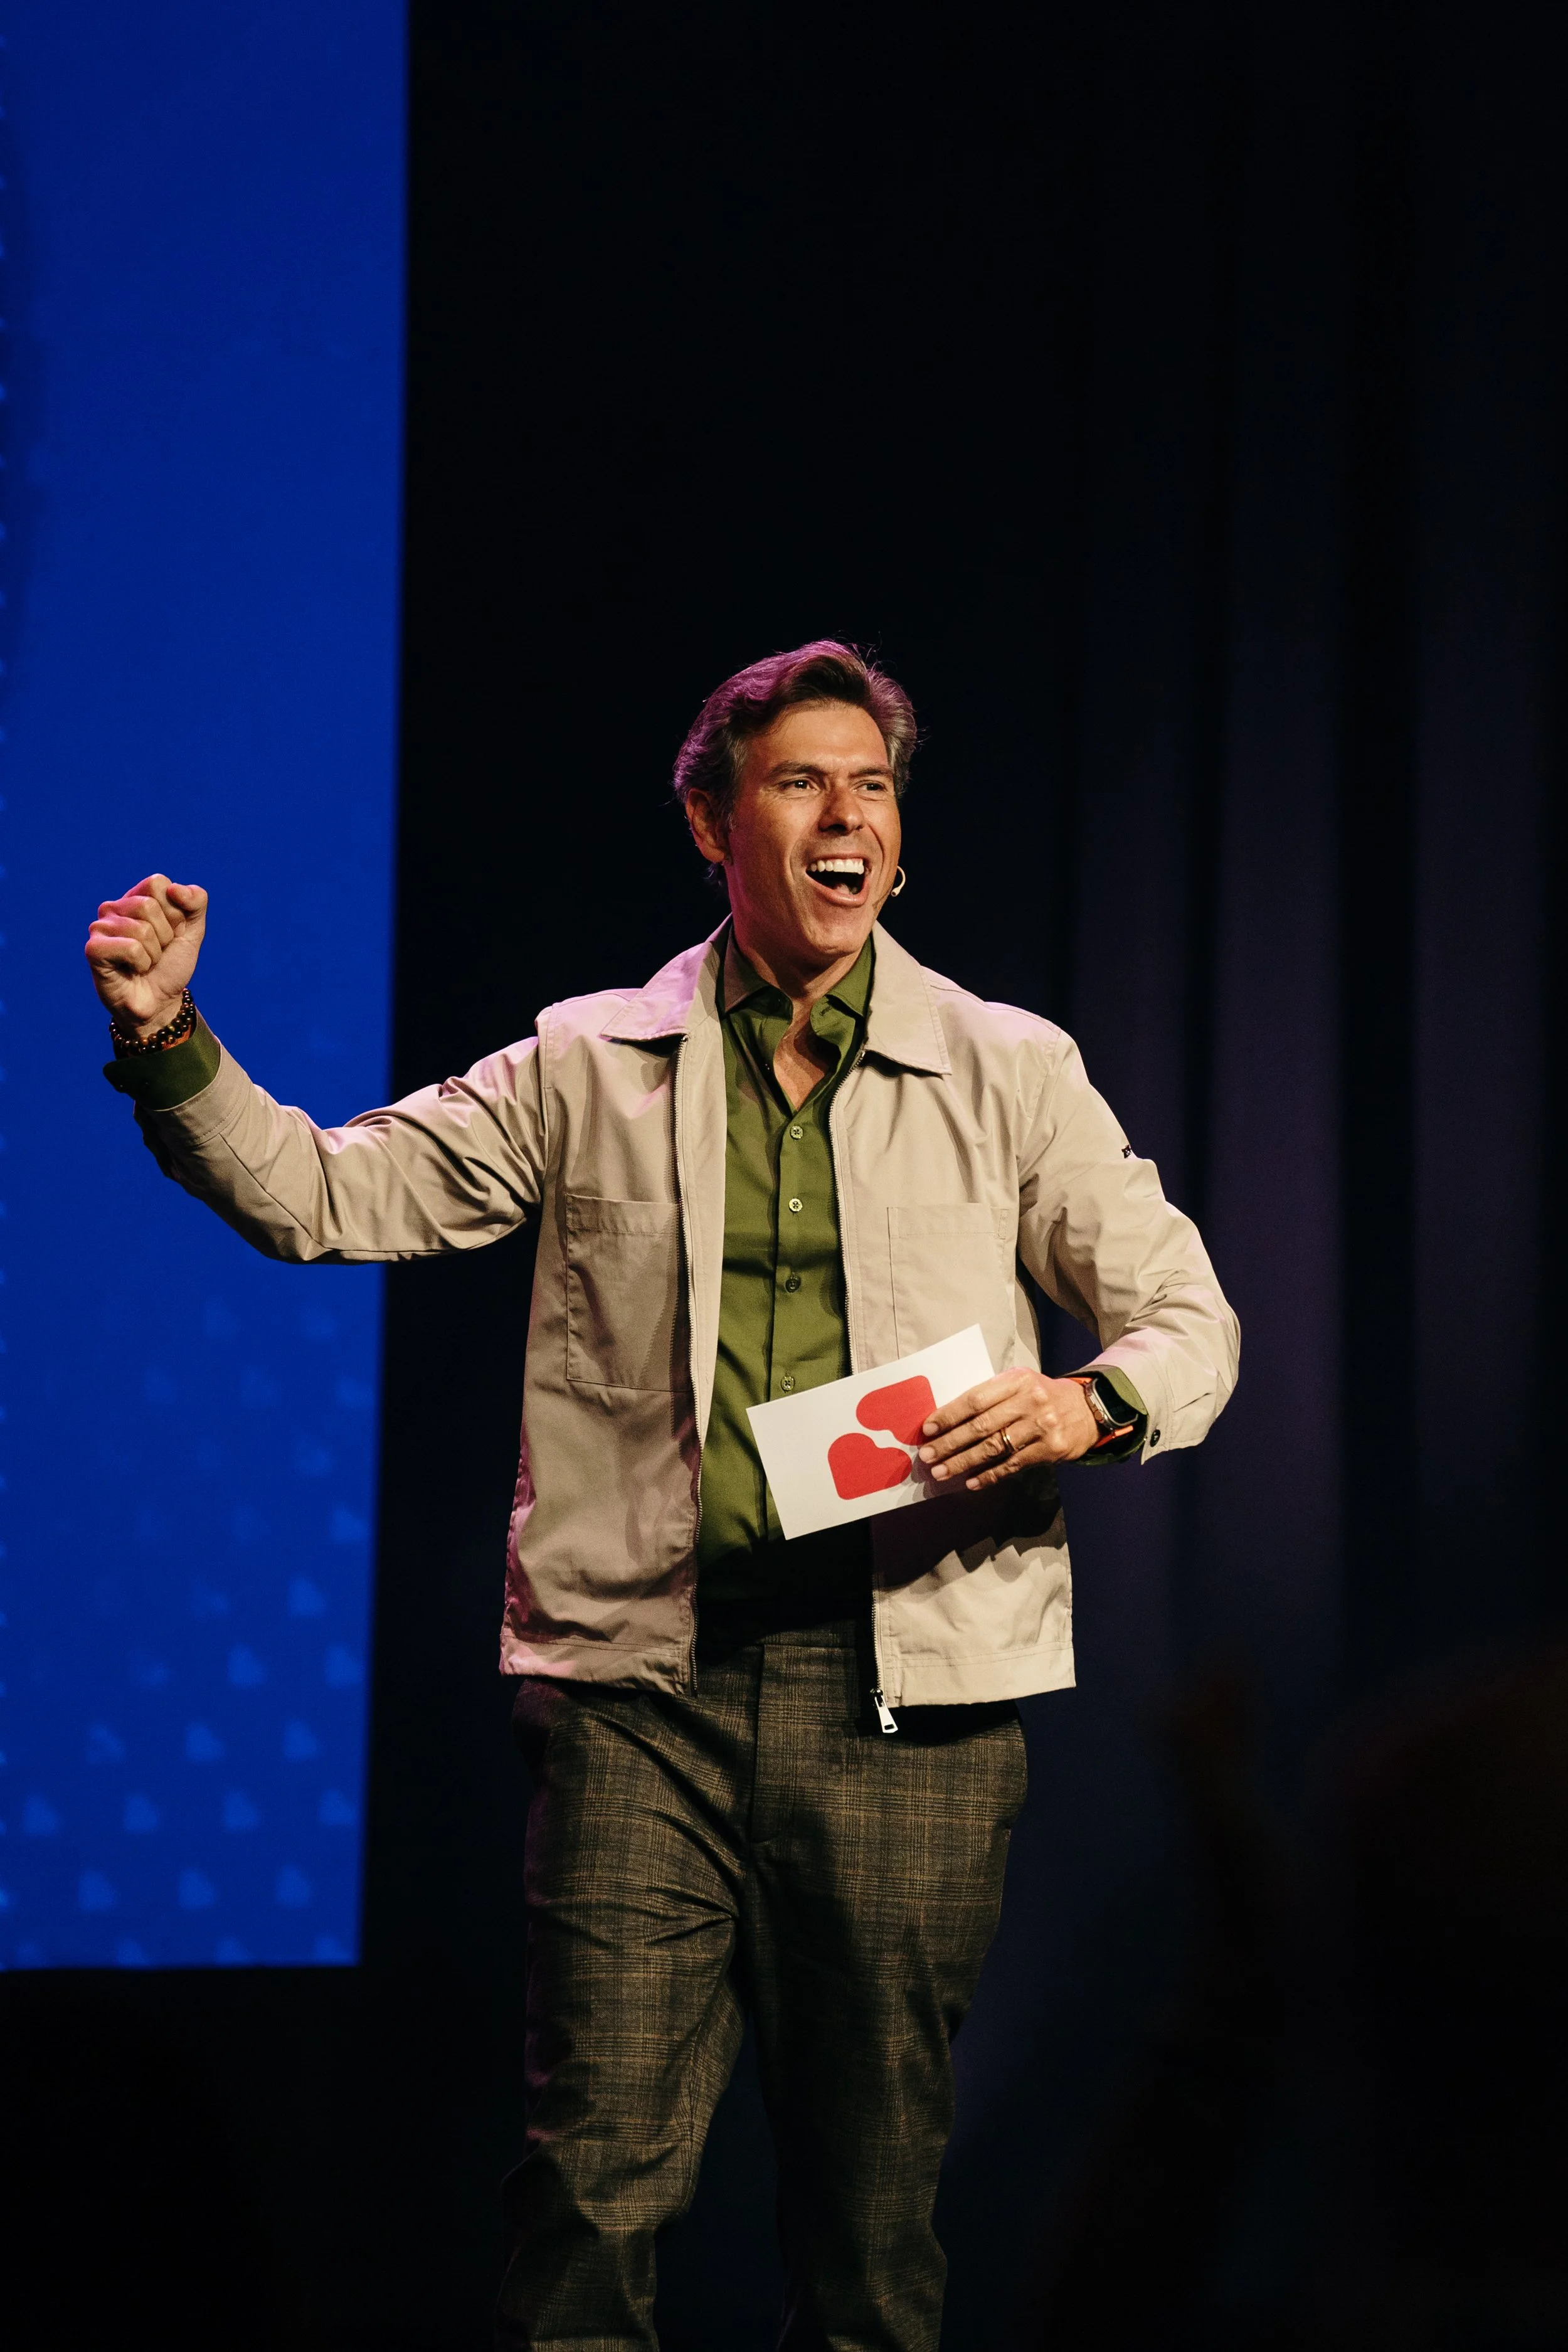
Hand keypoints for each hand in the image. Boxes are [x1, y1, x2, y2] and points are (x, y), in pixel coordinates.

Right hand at [85, 873, 207, 1040]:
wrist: (161, 1002)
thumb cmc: (171, 965)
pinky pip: (131, 948)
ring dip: (154, 953)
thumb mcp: (193, 931)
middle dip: (164, 935)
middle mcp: (114, 908)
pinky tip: (133, 970)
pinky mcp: (94, 949)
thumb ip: (196, 901)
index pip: (157, 882)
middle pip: (148, 906)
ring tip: (145, 963)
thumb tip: (175, 888)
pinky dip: (142, 963)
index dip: (174, 911)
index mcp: (136, 897)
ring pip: (141, 929)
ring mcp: (100, 927)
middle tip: (157, 951)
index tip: (171, 932)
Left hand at [917, 1369, 1100, 1488]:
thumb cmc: (1041, 1396)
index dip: (949, 1415)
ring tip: (941, 1472)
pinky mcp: (1050, 1449)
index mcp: (1017, 1380)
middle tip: (927, 1455)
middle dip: (950, 1442)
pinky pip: (1013, 1465)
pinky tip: (971, 1482)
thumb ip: (991, 1396)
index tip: (927, 1429)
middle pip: (981, 1425)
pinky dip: (990, 1475)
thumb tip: (949, 1419)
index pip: (975, 1399)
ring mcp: (1041, 1426)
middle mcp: (1030, 1401)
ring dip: (964, 1462)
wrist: (1087, 1409)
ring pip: (994, 1447)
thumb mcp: (1019, 1384)